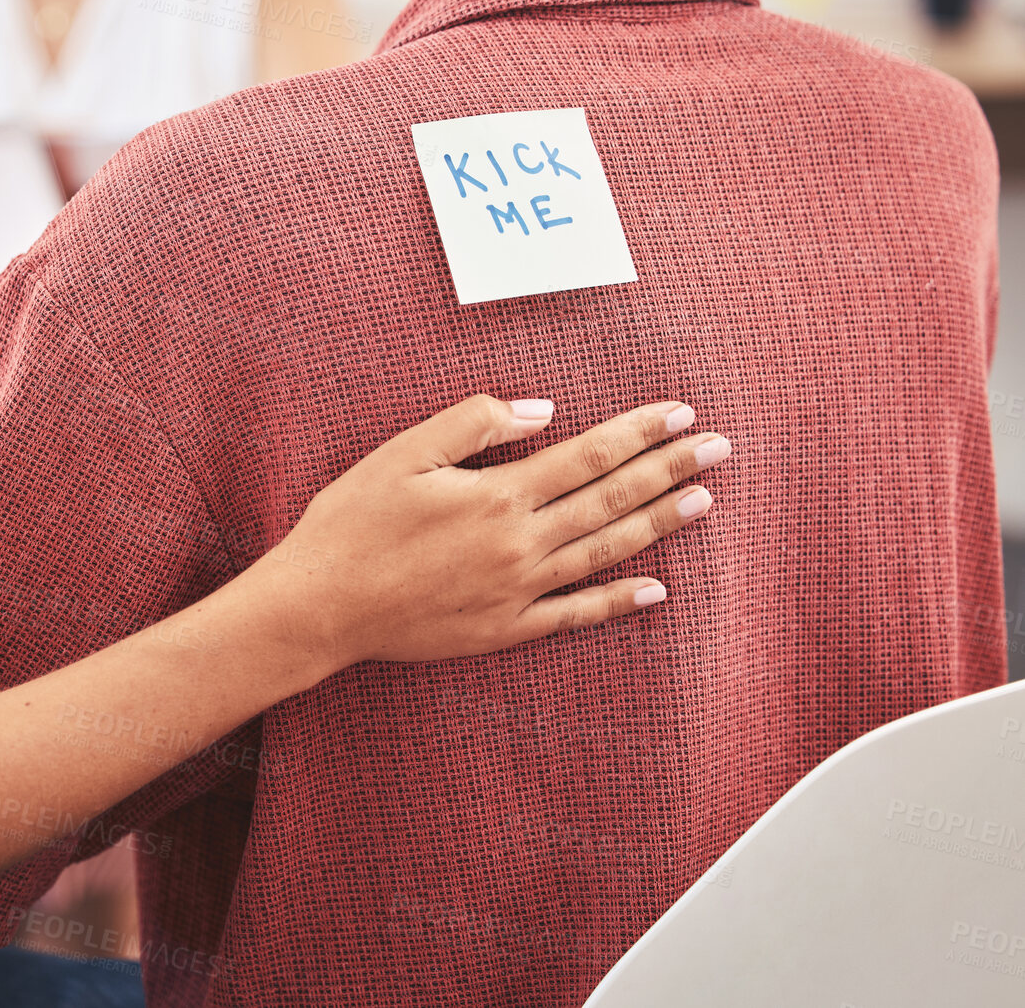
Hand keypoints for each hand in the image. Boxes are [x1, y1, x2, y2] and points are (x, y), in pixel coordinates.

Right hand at [270, 396, 729, 666]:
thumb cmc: (351, 523)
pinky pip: (575, 615)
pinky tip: (656, 588)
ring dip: (659, 525)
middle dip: (670, 470)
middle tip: (720, 449)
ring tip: (703, 501)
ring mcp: (517, 592)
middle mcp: (519, 544)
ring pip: (605, 552)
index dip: (639, 433)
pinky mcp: (504, 629)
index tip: (681, 414)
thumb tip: (544, 410)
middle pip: (611, 500)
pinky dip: (618, 601)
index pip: (588, 456)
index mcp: (497, 496)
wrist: (319, 606)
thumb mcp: (403, 453)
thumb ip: (475, 423)